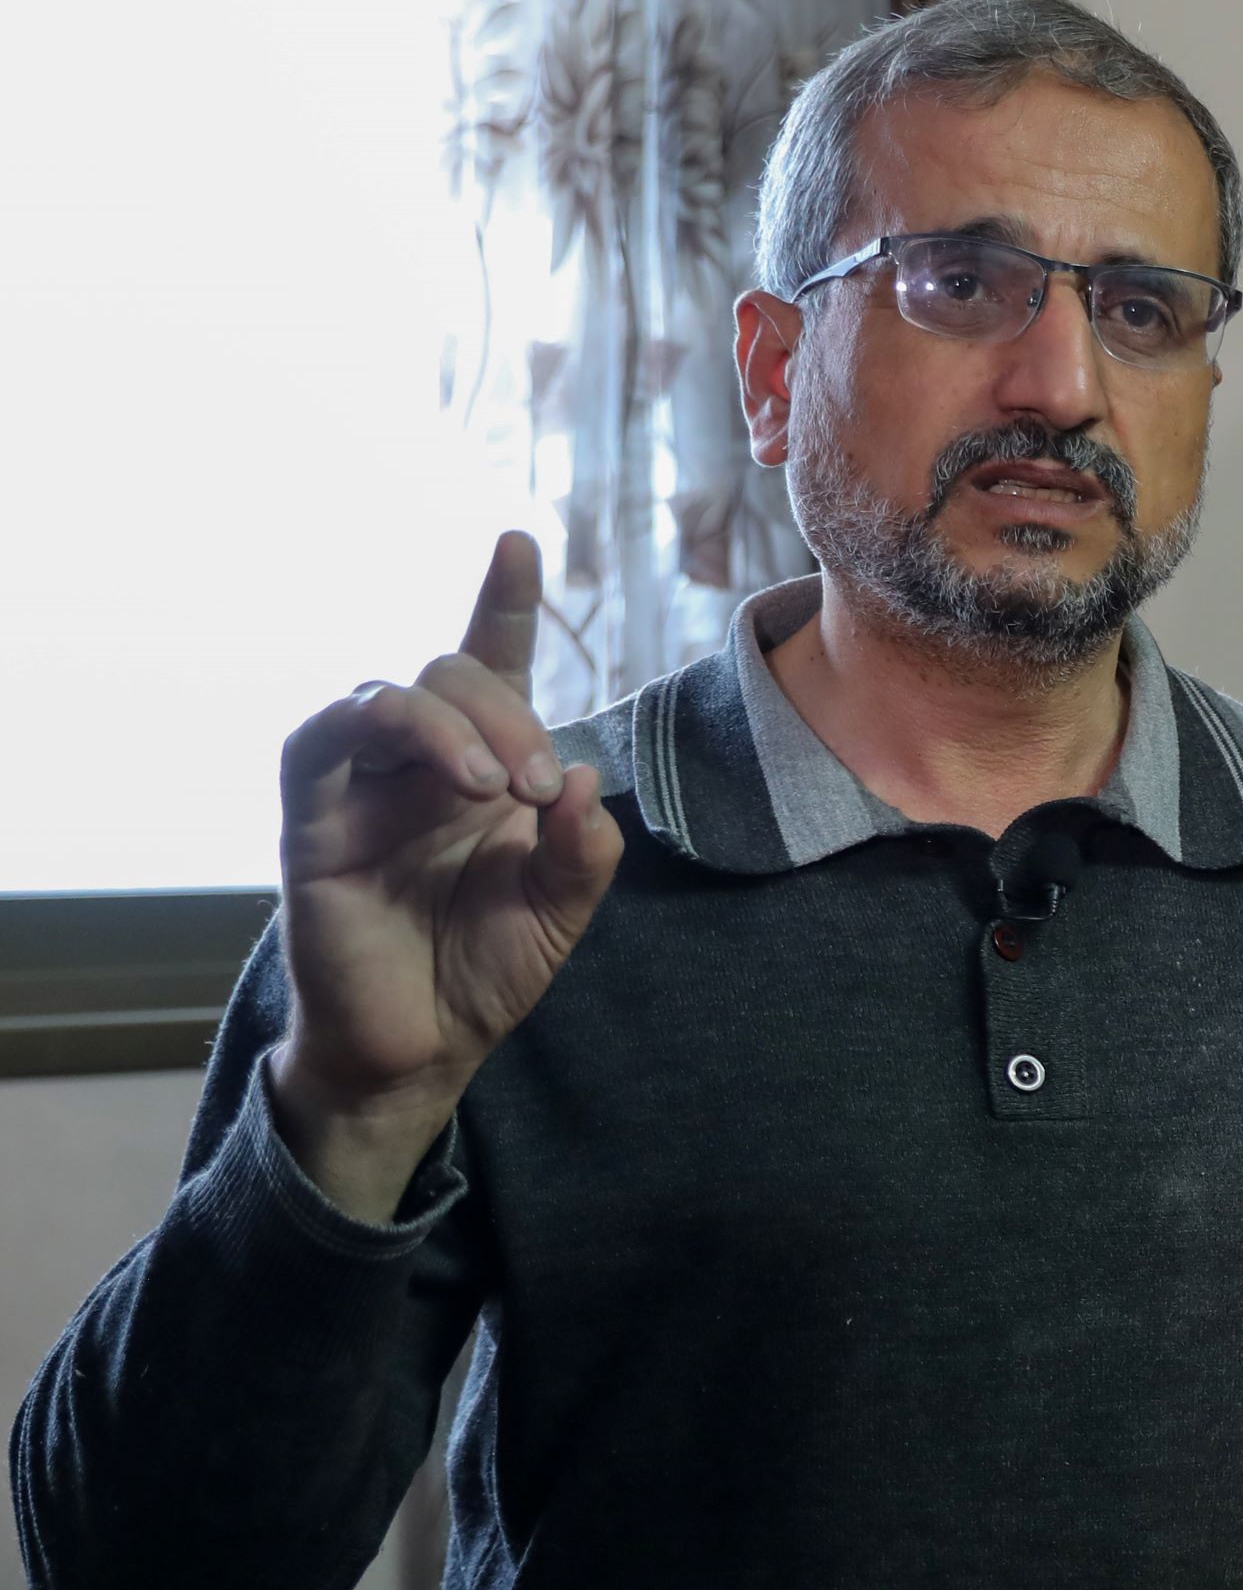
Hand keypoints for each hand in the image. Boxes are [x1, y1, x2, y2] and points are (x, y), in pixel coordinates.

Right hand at [268, 534, 624, 1220]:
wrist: (422, 1048)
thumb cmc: (485, 969)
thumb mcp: (562, 909)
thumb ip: (585, 847)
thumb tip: (580, 777)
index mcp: (484, 768)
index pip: (491, 665)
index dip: (502, 602)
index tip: (518, 541)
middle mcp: (419, 763)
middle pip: (451, 673)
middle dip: (507, 714)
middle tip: (538, 788)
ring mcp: (360, 785)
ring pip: (391, 694)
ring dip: (453, 723)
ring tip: (496, 786)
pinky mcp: (311, 819)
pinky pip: (318, 740)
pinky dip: (377, 730)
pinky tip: (444, 771)